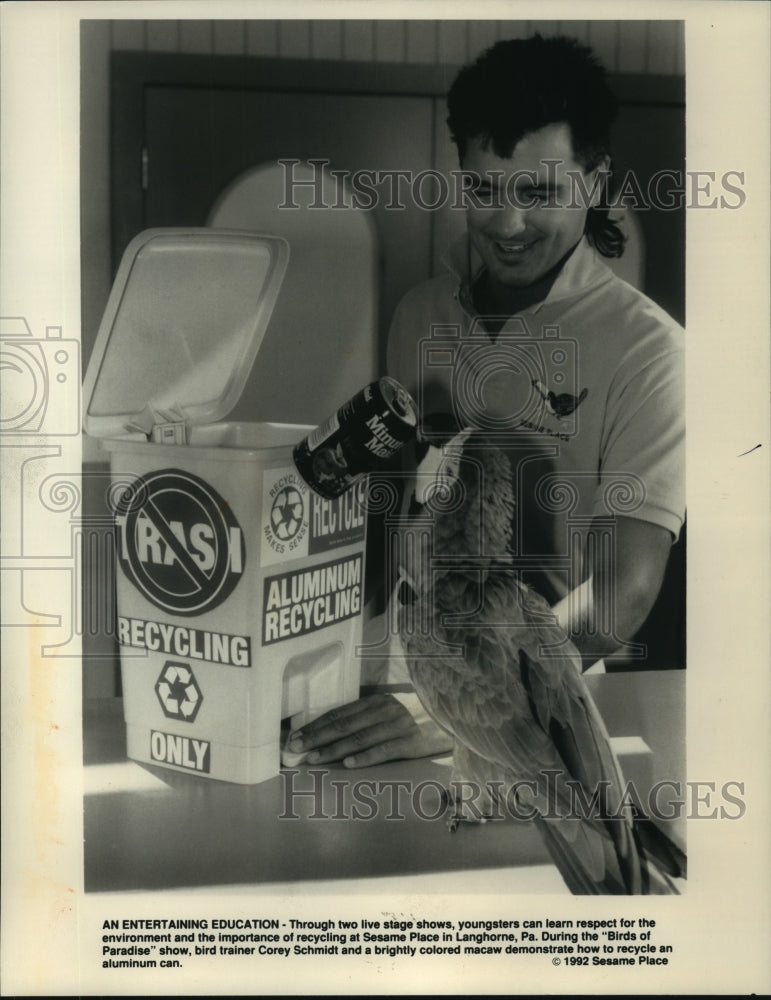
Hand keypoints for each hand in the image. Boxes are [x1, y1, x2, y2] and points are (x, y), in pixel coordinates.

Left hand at [286, 693, 451, 767]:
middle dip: (316, 737)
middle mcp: (384, 710)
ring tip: (313, 759)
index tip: (294, 736)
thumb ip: (370, 717)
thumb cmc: (421, 716)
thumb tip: (337, 731)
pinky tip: (348, 764)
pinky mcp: (412, 742)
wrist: (457, 716)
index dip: (315, 725)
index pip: (339, 714)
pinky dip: (365, 757)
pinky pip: (385, 750)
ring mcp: (398, 726)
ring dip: (333, 749)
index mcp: (377, 702)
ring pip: (359, 738)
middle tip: (294, 749)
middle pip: (343, 725)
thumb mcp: (394, 710)